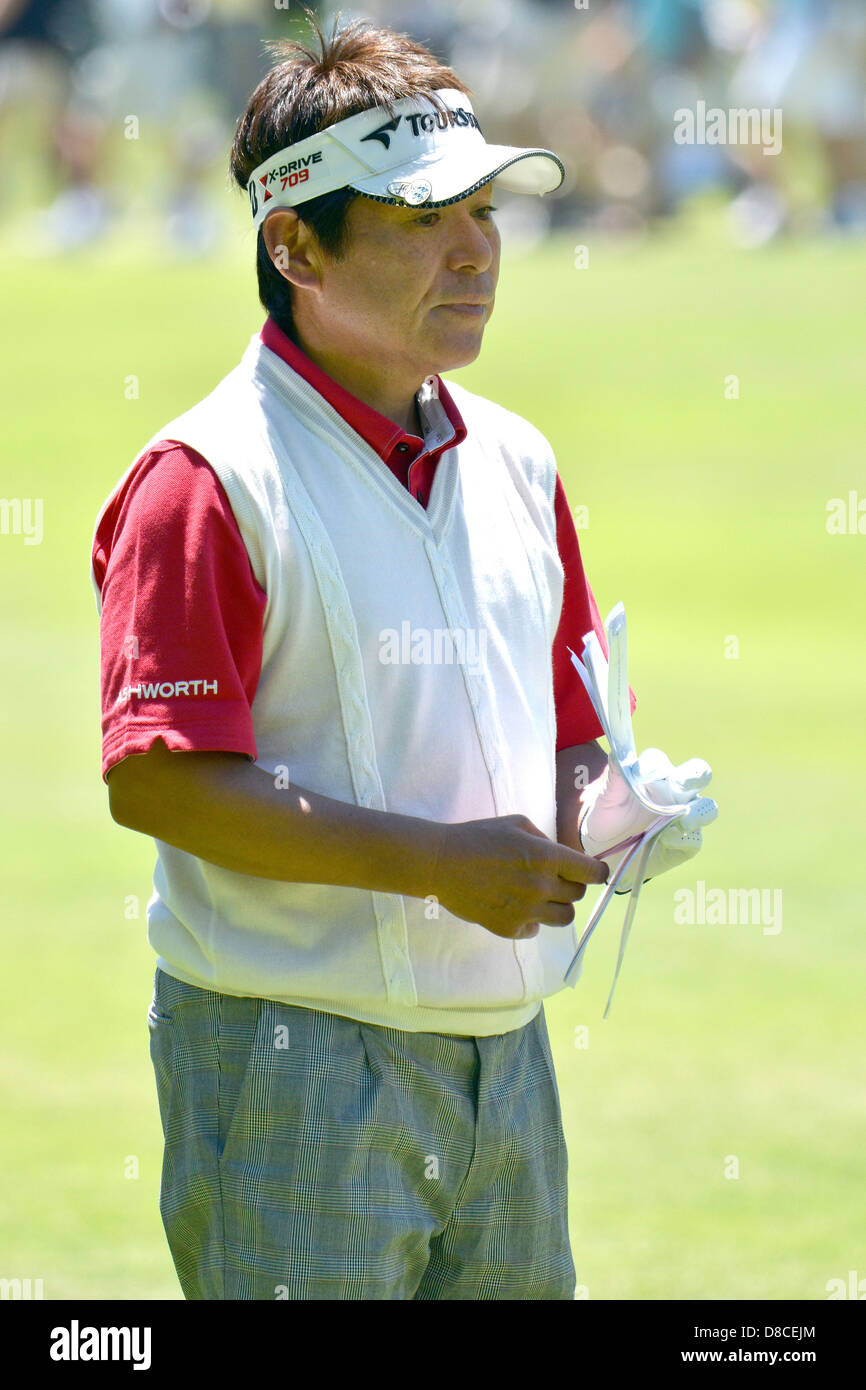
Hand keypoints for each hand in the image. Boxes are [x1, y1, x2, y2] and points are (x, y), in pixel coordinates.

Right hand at [431, 814, 608, 939]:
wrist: (441, 863)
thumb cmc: (478, 837)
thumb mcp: (518, 824)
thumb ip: (546, 841)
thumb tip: (564, 857)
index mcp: (546, 857)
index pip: (591, 873)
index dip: (597, 872)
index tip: (595, 872)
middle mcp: (541, 886)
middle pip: (578, 895)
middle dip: (571, 885)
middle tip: (554, 878)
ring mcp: (526, 911)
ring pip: (564, 918)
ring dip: (558, 906)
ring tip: (540, 897)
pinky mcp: (510, 928)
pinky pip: (536, 930)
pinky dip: (531, 920)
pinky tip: (516, 907)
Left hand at [578, 748, 716, 893]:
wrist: (607, 846)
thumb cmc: (608, 812)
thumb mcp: (605, 796)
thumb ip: (614, 775)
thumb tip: (617, 753)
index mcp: (654, 774)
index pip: (659, 761)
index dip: (653, 766)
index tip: (642, 775)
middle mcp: (675, 790)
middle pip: (697, 774)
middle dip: (694, 777)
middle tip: (680, 784)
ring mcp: (684, 815)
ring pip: (706, 808)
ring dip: (698, 814)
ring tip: (683, 824)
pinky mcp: (686, 840)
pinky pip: (693, 840)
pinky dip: (682, 842)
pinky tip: (666, 842)